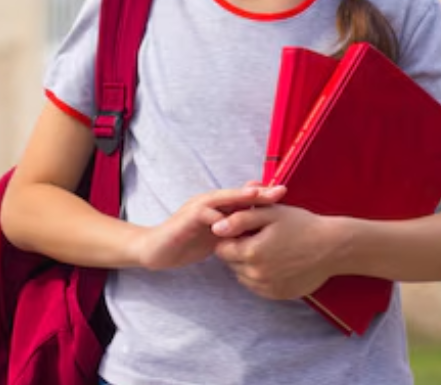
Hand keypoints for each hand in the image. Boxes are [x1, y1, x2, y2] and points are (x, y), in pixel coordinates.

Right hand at [132, 185, 285, 270]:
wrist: (155, 249)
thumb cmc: (187, 242)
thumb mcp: (216, 236)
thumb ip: (233, 230)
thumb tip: (257, 230)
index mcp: (217, 206)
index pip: (243, 198)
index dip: (263, 196)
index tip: (284, 194)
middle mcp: (209, 202)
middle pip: (237, 194)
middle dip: (259, 193)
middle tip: (280, 191)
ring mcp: (197, 209)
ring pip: (223, 200)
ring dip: (241, 197)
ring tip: (259, 197)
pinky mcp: (187, 219)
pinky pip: (205, 215)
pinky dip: (219, 217)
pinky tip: (232, 222)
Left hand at [212, 205, 343, 299]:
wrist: (332, 247)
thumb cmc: (301, 225)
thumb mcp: (270, 213)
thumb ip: (240, 219)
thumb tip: (215, 228)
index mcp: (251, 252)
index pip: (222, 248)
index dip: (231, 237)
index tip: (248, 229)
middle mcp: (256, 275)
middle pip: (231, 263)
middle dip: (240, 250)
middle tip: (261, 238)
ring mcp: (267, 288)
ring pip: (243, 276)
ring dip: (249, 264)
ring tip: (271, 249)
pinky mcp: (277, 295)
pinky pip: (257, 286)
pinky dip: (262, 275)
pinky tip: (278, 262)